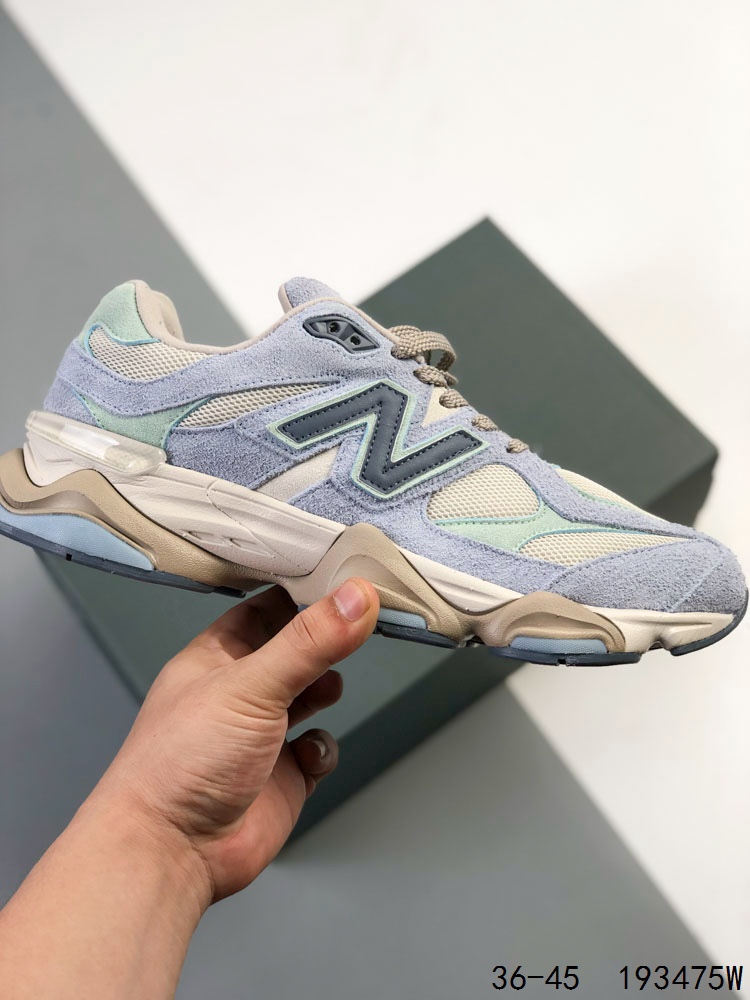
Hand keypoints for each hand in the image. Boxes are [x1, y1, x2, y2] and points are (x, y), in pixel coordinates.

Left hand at [92, 577, 378, 905]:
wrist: (171, 853)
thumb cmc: (179, 764)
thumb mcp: (251, 685)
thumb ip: (309, 642)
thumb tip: (355, 598)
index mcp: (215, 656)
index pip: (264, 607)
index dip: (301, 591)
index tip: (343, 576)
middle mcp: (238, 691)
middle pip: (294, 649)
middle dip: (323, 639)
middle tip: (358, 621)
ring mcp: (261, 734)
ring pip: (310, 695)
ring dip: (326, 687)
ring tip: (329, 684)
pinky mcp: (282, 776)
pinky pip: (318, 749)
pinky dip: (322, 747)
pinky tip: (307, 753)